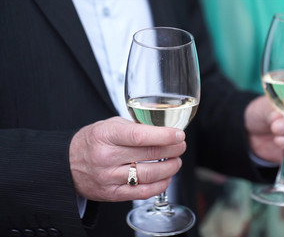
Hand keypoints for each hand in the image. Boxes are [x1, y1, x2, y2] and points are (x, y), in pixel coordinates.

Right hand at [69, 117, 185, 201]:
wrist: (67, 163)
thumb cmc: (93, 141)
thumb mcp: (109, 125)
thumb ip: (134, 127)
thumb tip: (164, 130)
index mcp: (105, 135)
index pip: (140, 135)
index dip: (164, 135)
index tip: (179, 134)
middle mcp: (106, 157)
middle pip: (149, 154)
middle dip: (173, 149)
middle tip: (181, 146)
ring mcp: (108, 177)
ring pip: (149, 175)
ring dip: (170, 168)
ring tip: (176, 161)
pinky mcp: (112, 194)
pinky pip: (142, 192)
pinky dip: (160, 185)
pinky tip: (166, 177)